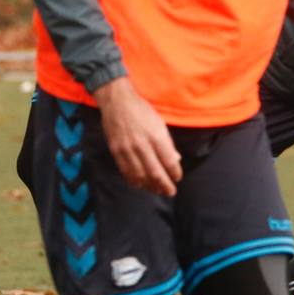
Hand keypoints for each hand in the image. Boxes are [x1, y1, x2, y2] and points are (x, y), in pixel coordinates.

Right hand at [92, 78, 181, 195]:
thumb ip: (167, 143)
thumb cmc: (142, 111)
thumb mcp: (160, 123)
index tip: (177, 178)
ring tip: (156, 190)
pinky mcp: (116, 151)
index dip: (175, 173)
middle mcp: (142, 145)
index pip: (169, 162)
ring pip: (139, 175)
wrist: (117, 102)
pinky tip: (140, 184)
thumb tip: (175, 160)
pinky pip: (125, 171)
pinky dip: (133, 180)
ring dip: (149, 186)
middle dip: (164, 185)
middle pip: (155, 172)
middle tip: (170, 192)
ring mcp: (127, 149)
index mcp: (156, 136)